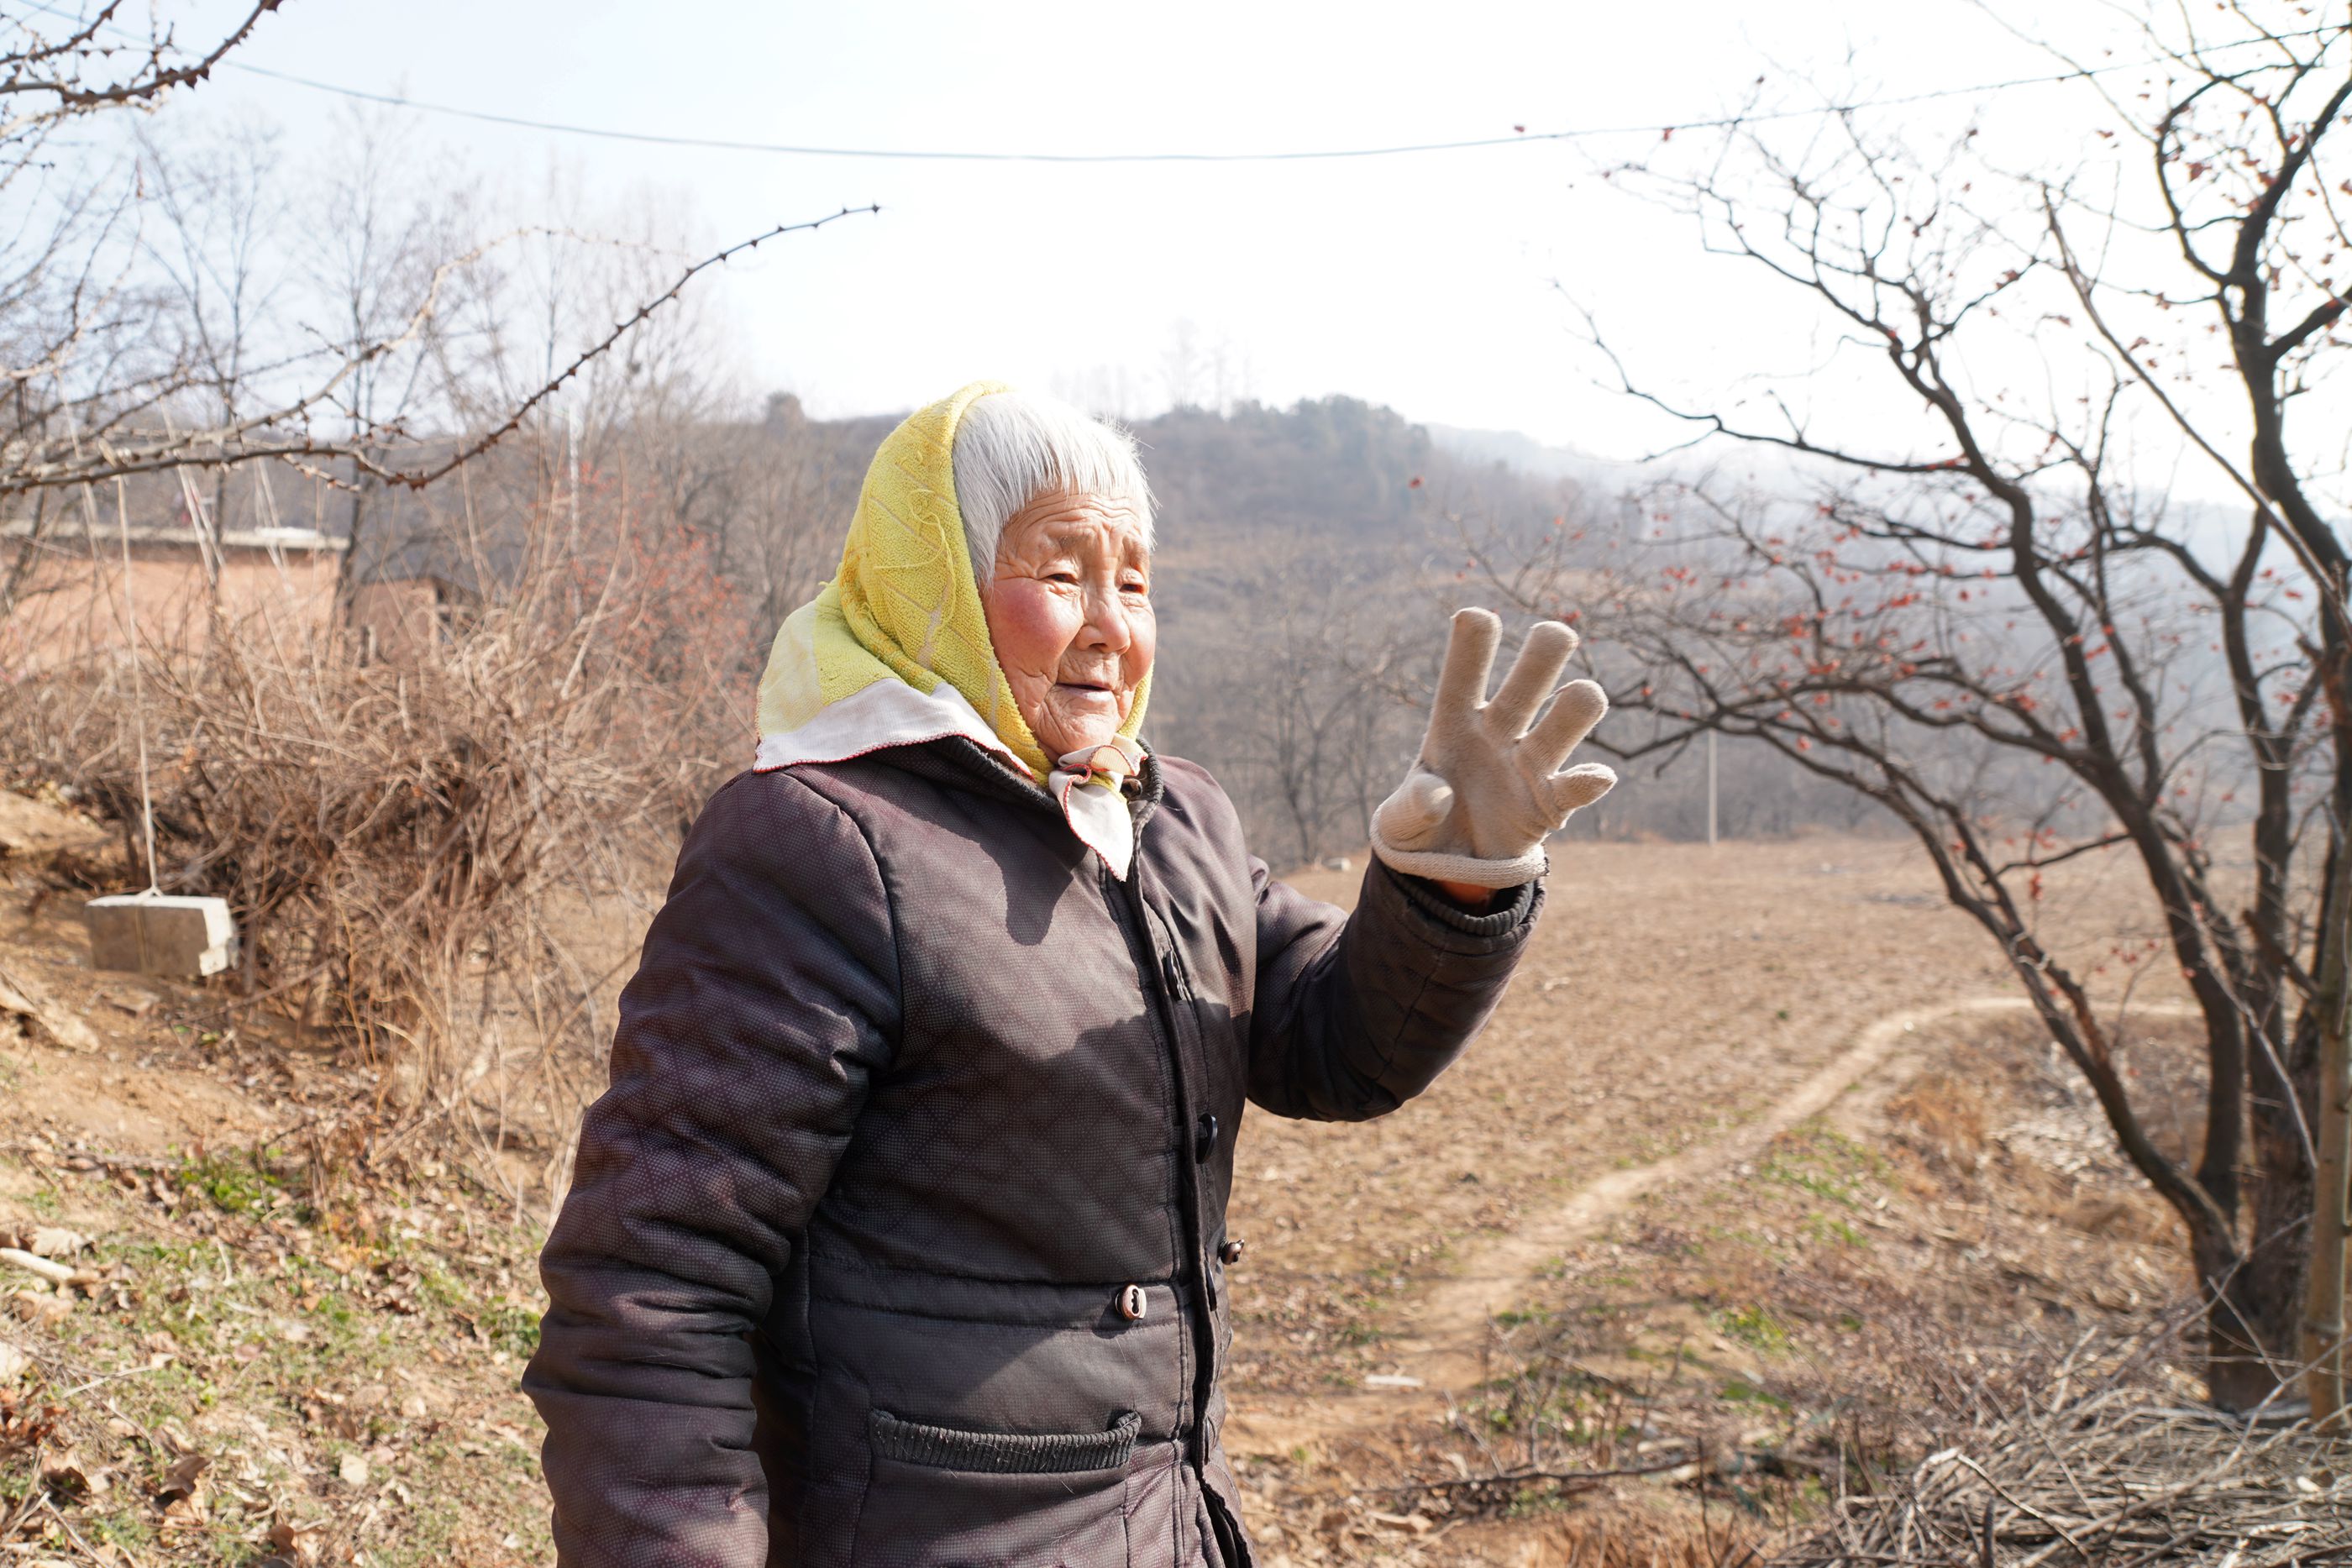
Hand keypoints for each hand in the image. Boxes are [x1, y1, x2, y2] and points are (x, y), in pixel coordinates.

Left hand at [1370, 608, 1616, 888]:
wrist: (1451, 867)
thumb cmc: (1421, 826)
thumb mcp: (1399, 823)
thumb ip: (1411, 807)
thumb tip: (1438, 796)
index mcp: (1454, 722)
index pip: (1464, 671)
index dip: (1473, 641)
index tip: (1478, 618)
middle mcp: (1500, 730)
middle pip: (1532, 675)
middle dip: (1547, 648)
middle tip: (1556, 636)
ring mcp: (1531, 762)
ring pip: (1570, 714)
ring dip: (1579, 703)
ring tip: (1579, 698)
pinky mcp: (1552, 801)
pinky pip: (1579, 784)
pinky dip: (1591, 780)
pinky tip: (1594, 778)